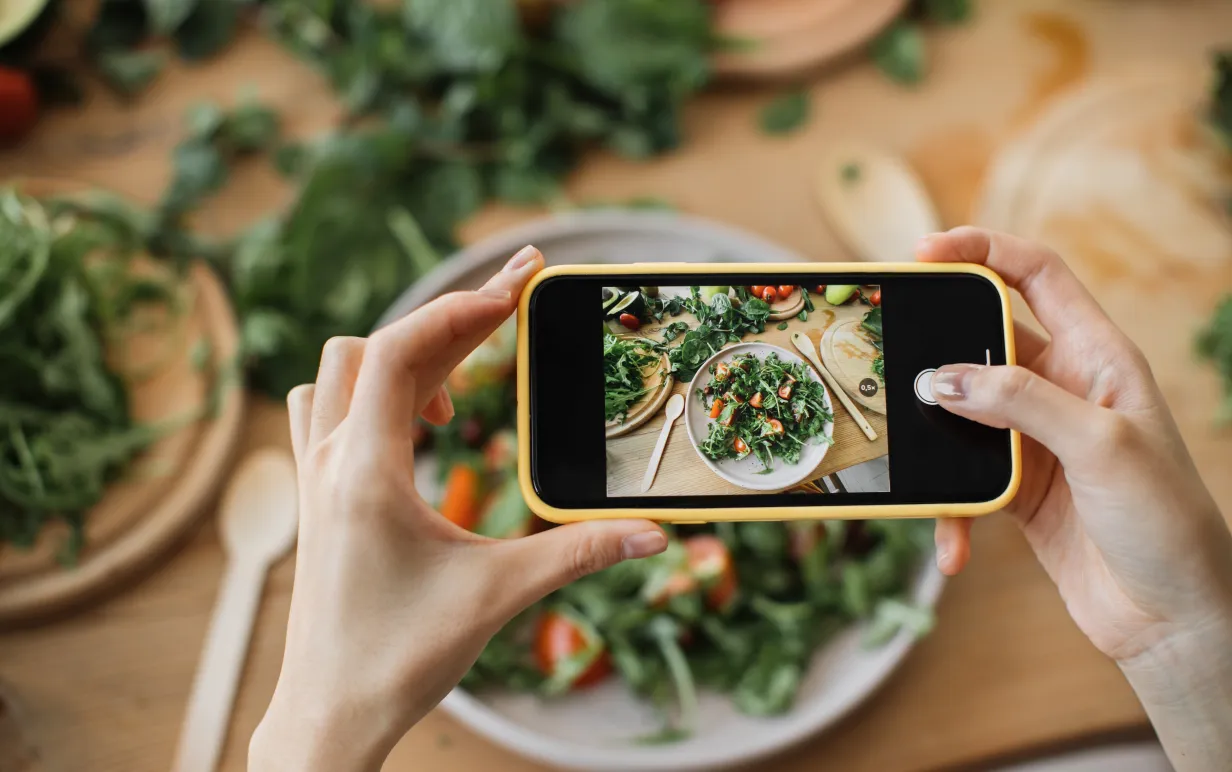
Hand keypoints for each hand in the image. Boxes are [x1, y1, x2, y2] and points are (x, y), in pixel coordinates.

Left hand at [249, 246, 667, 771]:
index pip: (399, 351)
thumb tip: (651, 535)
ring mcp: (314, 477)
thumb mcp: (498, 596)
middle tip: (514, 303)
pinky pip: (327, 409)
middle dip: (449, 319)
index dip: (460, 308)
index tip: (517, 287)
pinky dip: (371, 392)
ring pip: (340, 372)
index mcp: (365, 472)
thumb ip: (577, 554)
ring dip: (400, 357)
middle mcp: (329, 462)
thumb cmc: (398, 658)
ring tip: (459, 390)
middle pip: (377, 349)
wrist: (329, 713)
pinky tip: (418, 425)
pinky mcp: (315, 496)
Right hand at [922, 228, 1231, 769]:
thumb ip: (1018, 401)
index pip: (1037, 276)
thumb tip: (940, 378)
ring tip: (914, 462)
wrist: (1173, 618)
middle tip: (890, 351)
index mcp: (1098, 357)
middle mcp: (1063, 390)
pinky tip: (955, 547)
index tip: (927, 252)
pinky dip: (951, 512)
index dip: (984, 251)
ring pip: (962, 414)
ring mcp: (1037, 440)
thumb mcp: (1099, 447)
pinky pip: (963, 482)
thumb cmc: (1165, 522)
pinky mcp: (1017, 489)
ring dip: (936, 442)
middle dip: (937, 348)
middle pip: (984, 341)